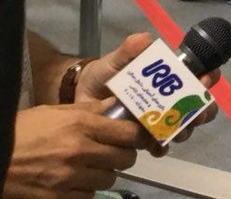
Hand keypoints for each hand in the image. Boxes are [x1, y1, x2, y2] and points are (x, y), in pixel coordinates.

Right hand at [3, 100, 144, 198]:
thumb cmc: (25, 130)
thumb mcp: (56, 112)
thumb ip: (91, 110)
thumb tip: (118, 106)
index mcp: (81, 125)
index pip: (129, 133)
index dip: (138, 136)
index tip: (138, 137)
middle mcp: (79, 151)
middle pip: (125, 159)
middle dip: (123, 155)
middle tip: (115, 152)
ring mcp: (68, 177)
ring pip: (109, 179)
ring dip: (104, 173)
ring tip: (91, 167)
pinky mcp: (57, 198)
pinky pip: (88, 196)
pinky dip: (86, 190)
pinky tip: (76, 181)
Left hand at [75, 33, 220, 154]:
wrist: (82, 95)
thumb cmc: (106, 73)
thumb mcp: (117, 59)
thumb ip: (130, 49)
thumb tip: (145, 39)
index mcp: (170, 76)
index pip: (200, 74)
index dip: (209, 77)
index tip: (204, 80)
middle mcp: (171, 98)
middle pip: (198, 105)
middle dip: (202, 111)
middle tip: (195, 114)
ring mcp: (160, 117)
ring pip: (184, 126)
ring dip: (184, 130)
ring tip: (176, 132)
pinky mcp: (145, 136)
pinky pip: (160, 144)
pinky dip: (162, 147)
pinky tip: (156, 147)